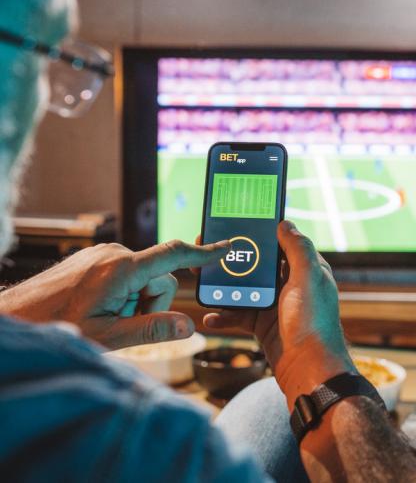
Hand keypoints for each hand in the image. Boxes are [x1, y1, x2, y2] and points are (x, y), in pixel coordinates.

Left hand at [0, 239, 229, 349]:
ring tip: (109, 316)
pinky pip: (127, 271)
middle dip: (152, 303)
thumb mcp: (109, 337)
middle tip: (124, 323)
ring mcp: (105, 252)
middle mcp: (116, 253)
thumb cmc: (59, 326)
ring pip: (144, 276)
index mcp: (123, 269)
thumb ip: (152, 330)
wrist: (18, 314)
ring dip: (136, 299)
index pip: (174, 255)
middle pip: (160, 277)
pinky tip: (102, 306)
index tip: (225, 247)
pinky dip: (125, 291)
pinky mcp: (98, 256)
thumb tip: (188, 326)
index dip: (203, 253)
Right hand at [202, 221, 354, 408]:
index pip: (282, 244)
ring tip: (203, 280)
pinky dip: (225, 315)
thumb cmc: (312, 322)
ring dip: (225, 286)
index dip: (262, 234)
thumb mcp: (308, 278)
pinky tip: (211, 316)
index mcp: (305, 269)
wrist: (309, 371)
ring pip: (245, 289)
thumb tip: (285, 223)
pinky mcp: (264, 324)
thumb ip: (298, 249)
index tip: (239, 224)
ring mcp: (276, 305)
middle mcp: (291, 285)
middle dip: (235, 260)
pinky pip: (240, 314)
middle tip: (209, 251)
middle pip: (258, 265)